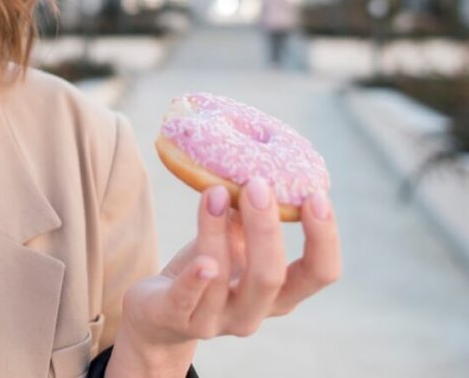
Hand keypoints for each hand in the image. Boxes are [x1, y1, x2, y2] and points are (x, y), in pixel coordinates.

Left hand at [114, 178, 340, 370]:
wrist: (159, 313)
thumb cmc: (207, 270)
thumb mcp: (234, 242)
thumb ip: (248, 214)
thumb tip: (259, 162)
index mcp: (279, 295)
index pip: (320, 273)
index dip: (324, 238)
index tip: (316, 195)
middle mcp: (252, 313)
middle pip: (271, 277)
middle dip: (267, 229)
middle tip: (258, 185)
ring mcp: (215, 321)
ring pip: (222, 279)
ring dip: (217, 232)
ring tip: (215, 192)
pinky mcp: (176, 318)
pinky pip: (186, 300)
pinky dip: (195, 280)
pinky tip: (201, 262)